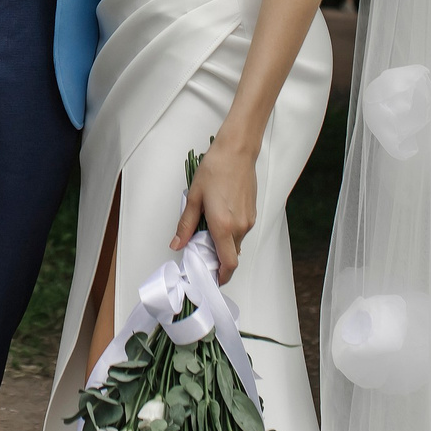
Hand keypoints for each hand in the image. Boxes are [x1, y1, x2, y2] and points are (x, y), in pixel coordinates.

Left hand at [172, 143, 259, 281]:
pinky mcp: (252, 213)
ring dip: (224, 243)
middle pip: (231, 255)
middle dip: (218, 258)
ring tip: (208, 227)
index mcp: (224, 225)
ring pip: (236, 243)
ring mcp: (249, 220)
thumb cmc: (216, 169)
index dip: (221, 276)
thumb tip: (177, 243)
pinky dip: (231, 232)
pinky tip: (220, 216)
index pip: (228, 263)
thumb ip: (186, 224)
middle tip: (202, 250)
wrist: (237, 151)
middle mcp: (240, 226)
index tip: (212, 279)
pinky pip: (241, 231)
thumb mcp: (194, 197)